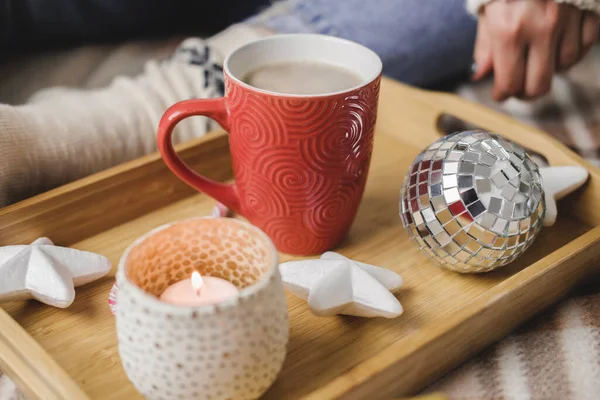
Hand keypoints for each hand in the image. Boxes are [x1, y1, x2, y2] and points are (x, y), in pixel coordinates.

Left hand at [472, 0, 598, 100]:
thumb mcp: (486, 10)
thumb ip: (484, 45)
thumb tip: (479, 74)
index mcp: (508, 30)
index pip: (509, 83)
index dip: (502, 94)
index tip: (500, 94)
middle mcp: (539, 29)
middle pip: (539, 85)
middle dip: (525, 93)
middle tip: (518, 89)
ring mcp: (567, 21)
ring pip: (564, 68)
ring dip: (549, 71)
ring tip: (536, 62)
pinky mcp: (588, 12)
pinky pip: (584, 48)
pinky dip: (571, 54)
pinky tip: (558, 49)